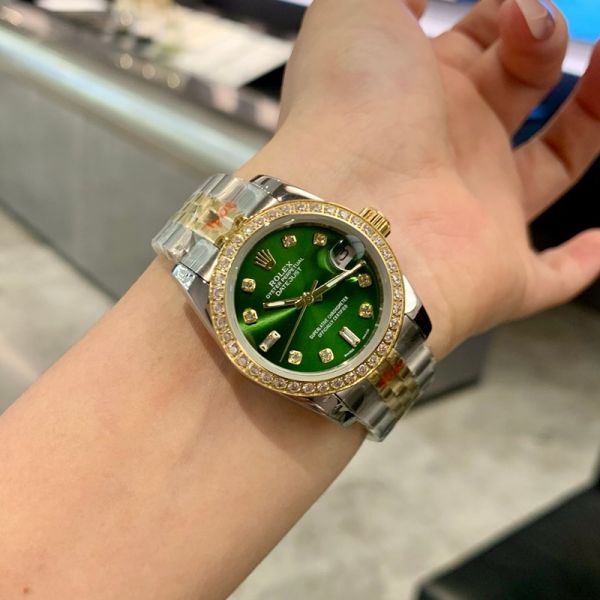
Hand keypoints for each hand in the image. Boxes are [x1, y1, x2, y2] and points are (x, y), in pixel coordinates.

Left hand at [239, 0, 599, 356]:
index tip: (519, 2)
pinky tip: (598, 241)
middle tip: (539, 25)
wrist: (347, 215)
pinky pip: (546, 278)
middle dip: (542, 41)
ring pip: (553, 161)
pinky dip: (578, 264)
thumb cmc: (347, 108)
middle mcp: (448, 149)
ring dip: (593, 110)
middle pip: (514, 89)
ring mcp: (476, 214)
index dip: (503, 13)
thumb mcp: (357, 11)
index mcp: (414, 93)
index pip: (472, 43)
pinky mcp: (500, 276)